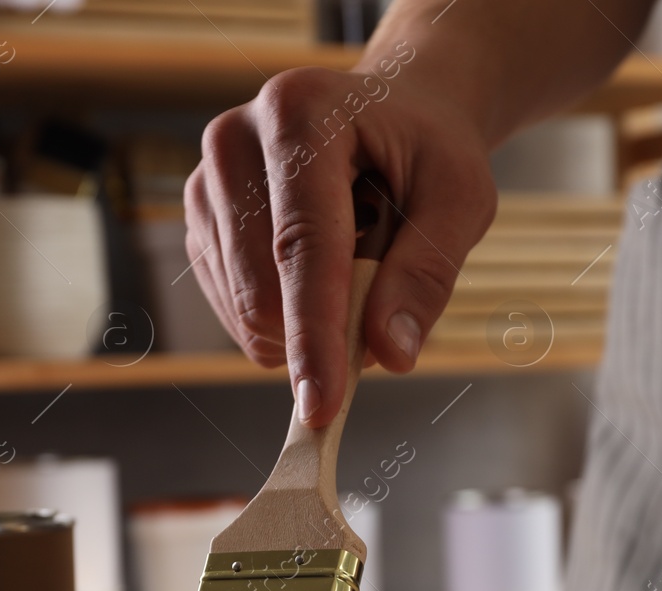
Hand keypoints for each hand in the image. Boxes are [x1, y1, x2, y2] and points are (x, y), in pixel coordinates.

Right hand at [184, 55, 496, 426]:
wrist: (392, 114)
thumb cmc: (429, 152)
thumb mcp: (462, 200)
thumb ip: (427, 274)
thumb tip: (390, 354)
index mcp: (302, 113)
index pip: (302, 243)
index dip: (313, 332)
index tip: (322, 405)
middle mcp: (235, 138)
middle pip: (259, 286)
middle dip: (322, 330)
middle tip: (382, 300)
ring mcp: (206, 181)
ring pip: (242, 308)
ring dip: (308, 321)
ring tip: (353, 259)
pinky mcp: (199, 221)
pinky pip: (233, 311)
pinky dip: (285, 318)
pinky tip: (315, 270)